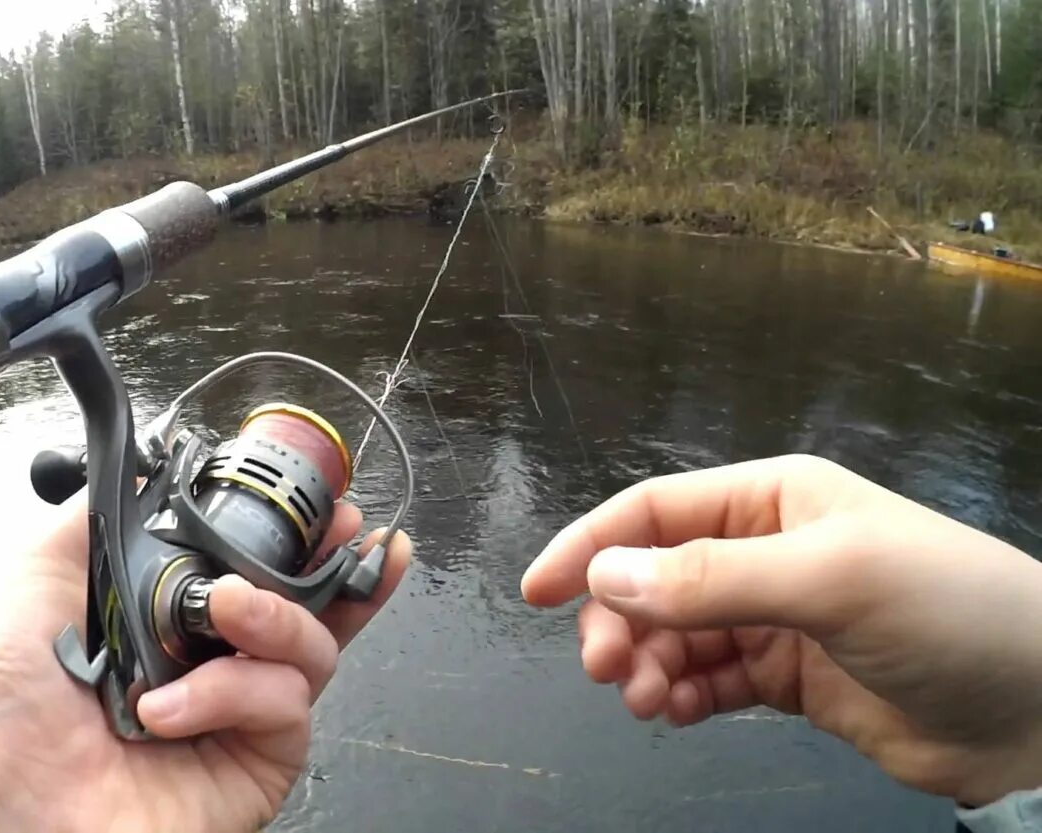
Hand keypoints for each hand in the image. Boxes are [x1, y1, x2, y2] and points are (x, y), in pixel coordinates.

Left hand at [0, 490, 410, 831]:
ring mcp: (237, 720)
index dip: (299, 541)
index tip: (323, 506)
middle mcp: (214, 668)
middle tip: (341, 534)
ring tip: (223, 610)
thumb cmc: (2, 708)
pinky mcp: (253, 768)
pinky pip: (284, 708)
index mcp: (172, 623)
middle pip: (310, 611)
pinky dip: (233, 693)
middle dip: (338, 567)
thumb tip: (143, 469)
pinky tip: (172, 706)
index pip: (257, 574)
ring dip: (274, 617)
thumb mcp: (38, 582)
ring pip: (311, 651)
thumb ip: (96, 520)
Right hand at [521, 454, 1041, 806]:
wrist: (1041, 711)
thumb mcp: (829, 578)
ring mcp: (776, 616)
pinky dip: (682, 697)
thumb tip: (602, 577)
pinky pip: (709, 680)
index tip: (535, 592)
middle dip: (620, 621)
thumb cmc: (946, 612)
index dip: (590, 545)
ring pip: (675, 634)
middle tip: (606, 670)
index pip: (656, 512)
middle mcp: (765, 550)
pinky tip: (675, 715)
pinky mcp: (789, 677)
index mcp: (774, 499)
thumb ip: (712, 579)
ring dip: (648, 665)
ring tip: (648, 702)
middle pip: (654, 578)